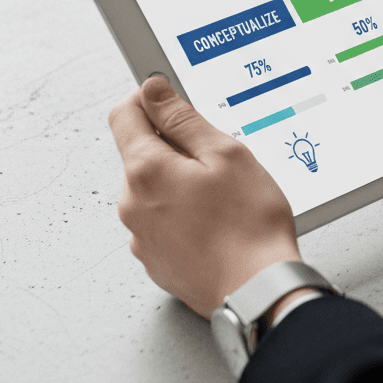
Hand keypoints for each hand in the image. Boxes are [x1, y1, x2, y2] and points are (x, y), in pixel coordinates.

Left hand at [109, 77, 301, 318]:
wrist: (258, 292)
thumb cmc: (249, 226)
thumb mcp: (225, 154)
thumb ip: (183, 118)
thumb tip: (154, 91)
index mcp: (145, 171)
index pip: (124, 113)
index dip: (150, 98)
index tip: (173, 99)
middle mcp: (132, 204)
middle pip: (140, 152)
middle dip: (174, 145)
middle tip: (218, 157)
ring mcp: (141, 236)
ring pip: (153, 188)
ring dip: (180, 181)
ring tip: (223, 195)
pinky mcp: (155, 259)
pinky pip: (162, 220)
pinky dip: (184, 213)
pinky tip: (217, 221)